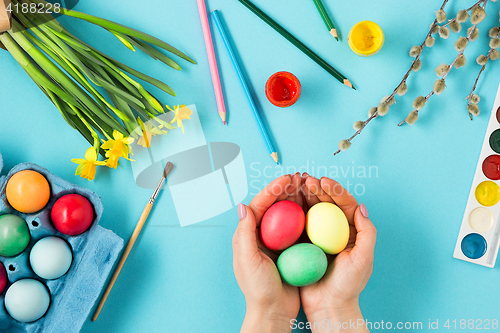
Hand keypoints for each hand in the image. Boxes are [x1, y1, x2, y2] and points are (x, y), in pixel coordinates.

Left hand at [233, 173, 303, 332]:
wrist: (273, 312)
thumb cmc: (257, 289)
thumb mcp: (248, 260)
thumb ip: (244, 233)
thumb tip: (242, 205)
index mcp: (247, 235)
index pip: (259, 205)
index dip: (272, 189)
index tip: (287, 178)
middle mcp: (261, 235)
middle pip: (274, 206)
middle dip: (286, 189)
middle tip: (300, 177)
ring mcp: (276, 242)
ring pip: (287, 214)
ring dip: (297, 199)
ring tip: (308, 186)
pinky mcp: (290, 249)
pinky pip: (298, 227)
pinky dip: (306, 216)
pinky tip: (316, 208)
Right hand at [299, 175, 375, 331]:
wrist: (329, 307)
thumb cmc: (348, 285)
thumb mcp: (363, 259)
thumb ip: (366, 233)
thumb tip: (361, 206)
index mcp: (351, 232)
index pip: (344, 204)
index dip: (335, 190)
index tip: (323, 181)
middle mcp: (335, 232)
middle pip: (326, 204)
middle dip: (317, 189)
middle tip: (305, 179)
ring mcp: (318, 237)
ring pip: (311, 211)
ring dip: (304, 197)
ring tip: (295, 185)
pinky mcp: (304, 244)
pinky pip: (298, 225)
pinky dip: (293, 212)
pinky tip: (286, 203)